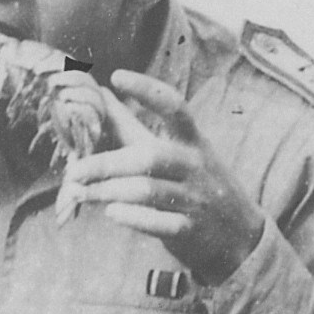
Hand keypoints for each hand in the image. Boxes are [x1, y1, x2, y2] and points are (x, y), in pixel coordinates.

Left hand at [60, 70, 266, 284]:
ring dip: (108, 191)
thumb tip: (102, 95)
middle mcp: (196, 166)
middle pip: (149, 156)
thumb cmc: (198, 185)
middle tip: (73, 171)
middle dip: (106, 164)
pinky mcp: (190, 230)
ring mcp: (196, 199)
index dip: (148, 90)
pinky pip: (159, 223)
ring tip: (80, 193)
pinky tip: (111, 213)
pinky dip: (132, 218)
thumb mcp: (179, 152)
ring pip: (148, 191)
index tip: (116, 77)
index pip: (175, 107)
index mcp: (193, 142)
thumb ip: (137, 127)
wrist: (240, 235)